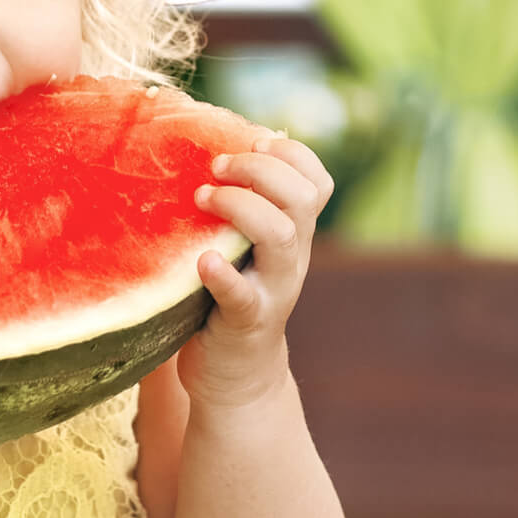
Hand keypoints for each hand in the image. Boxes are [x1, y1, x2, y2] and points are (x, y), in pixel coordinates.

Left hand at [180, 135, 332, 408]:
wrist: (235, 375)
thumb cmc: (229, 295)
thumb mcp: (243, 248)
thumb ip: (241, 208)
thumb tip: (208, 147)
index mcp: (294, 234)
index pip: (316, 182)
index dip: (292, 154)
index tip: (253, 142)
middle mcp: (293, 258)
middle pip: (302, 199)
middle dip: (261, 171)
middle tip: (216, 167)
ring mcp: (274, 290)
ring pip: (282, 237)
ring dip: (242, 208)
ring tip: (202, 198)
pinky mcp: (246, 322)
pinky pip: (243, 295)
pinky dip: (224, 275)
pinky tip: (203, 260)